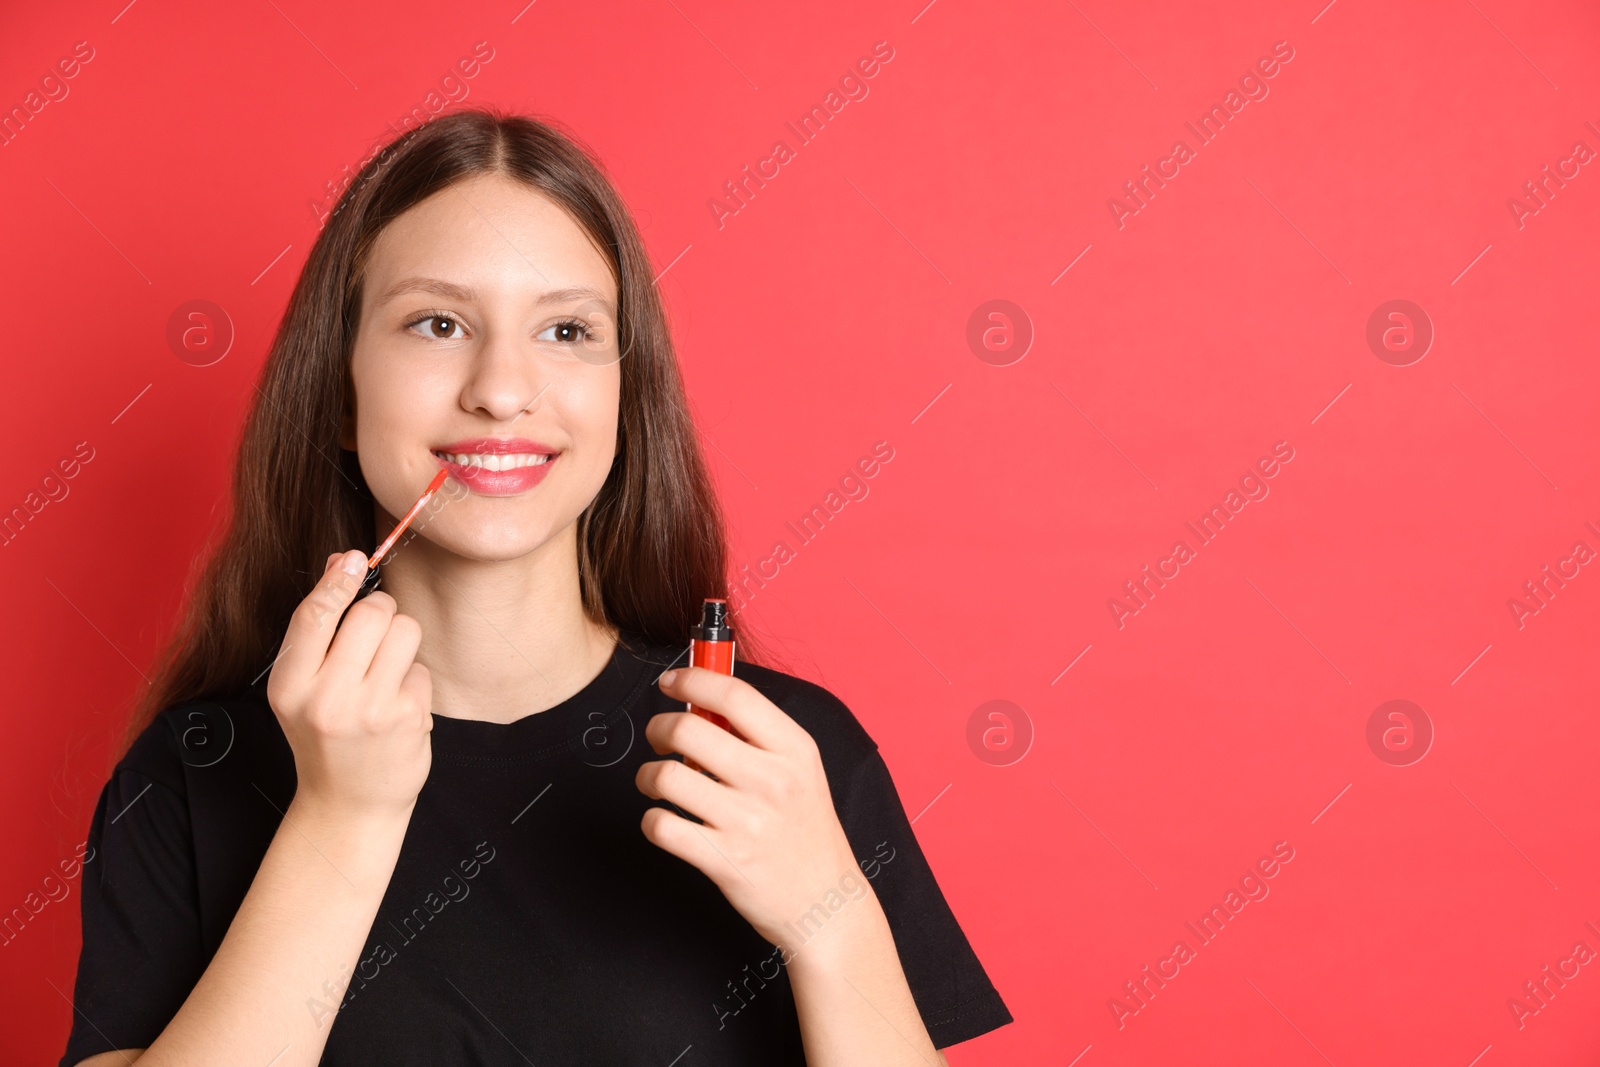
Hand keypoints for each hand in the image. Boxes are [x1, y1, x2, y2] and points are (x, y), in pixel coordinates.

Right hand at [265, 550, 432, 820]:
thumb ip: (317, 628)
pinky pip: (421, 667)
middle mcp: (326, 698)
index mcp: (289, 686)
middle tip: (373, 636)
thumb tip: (342, 561)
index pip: (314, 615)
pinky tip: (397, 707)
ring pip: (405, 630)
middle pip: (372, 613)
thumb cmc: (325, 734)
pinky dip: (412, 680)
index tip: (353, 559)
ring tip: (384, 673)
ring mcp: (370, 710)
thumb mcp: (302, 687)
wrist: (348, 803)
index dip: (338, 580)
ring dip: (400, 641)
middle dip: (380, 611)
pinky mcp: (408, 719)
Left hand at [636, 667, 867, 953]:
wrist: (825, 903)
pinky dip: (652, 819)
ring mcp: (747, 823)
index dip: (692, 679)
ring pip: (666, 776)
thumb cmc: (806, 832)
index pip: (734, 694)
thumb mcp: (801, 771)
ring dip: (648, 775)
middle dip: (659, 727)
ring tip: (657, 781)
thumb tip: (700, 699)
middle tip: (659, 737)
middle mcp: (772, 781)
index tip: (671, 682)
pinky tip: (666, 820)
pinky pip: (661, 826)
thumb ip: (758, 734)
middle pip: (688, 729)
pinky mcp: (723, 861)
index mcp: (794, 750)